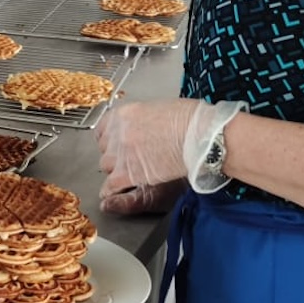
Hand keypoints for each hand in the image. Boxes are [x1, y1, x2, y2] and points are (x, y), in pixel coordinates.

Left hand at [95, 98, 243, 212]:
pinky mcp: (128, 173)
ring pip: (107, 167)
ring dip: (116, 171)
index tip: (114, 144)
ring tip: (128, 174)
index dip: (110, 139)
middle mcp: (117, 133)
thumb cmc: (190, 120)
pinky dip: (110, 191)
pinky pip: (110, 185)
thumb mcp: (157, 109)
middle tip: (128, 159)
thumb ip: (142, 120)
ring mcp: (120, 154)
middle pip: (104, 149)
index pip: (103, 129)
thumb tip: (143, 126)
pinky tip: (111, 194)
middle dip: (115, 155)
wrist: (200, 136)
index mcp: (123, 114)